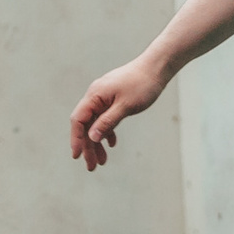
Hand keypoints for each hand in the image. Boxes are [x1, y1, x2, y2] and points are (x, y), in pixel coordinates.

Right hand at [69, 55, 169, 171]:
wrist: (157, 67)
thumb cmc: (142, 84)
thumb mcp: (126, 106)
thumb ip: (108, 122)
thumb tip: (92, 137)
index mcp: (95, 95)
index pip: (78, 120)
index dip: (76, 139)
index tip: (77, 156)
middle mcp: (96, 96)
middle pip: (86, 125)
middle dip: (88, 146)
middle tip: (92, 167)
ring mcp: (104, 97)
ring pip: (96, 123)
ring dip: (98, 142)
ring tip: (102, 161)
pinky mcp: (113, 99)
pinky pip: (105, 118)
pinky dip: (107, 131)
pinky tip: (112, 143)